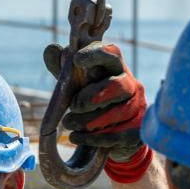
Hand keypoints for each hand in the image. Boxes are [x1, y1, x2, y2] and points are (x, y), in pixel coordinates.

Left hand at [44, 41, 151, 181]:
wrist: (113, 138)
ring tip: (69, 124)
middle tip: (74, 105)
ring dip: (87, 121)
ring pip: (116, 113)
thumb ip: (64, 70)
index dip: (95, 54)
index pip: (111, 53)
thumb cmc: (91, 103)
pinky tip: (77, 137)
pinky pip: (116, 135)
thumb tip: (52, 50)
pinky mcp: (136, 131)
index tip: (77, 59)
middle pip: (117, 86)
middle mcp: (131, 85)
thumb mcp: (76, 85)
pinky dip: (92, 138)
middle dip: (91, 96)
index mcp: (115, 68)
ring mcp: (137, 108)